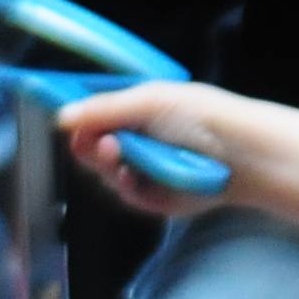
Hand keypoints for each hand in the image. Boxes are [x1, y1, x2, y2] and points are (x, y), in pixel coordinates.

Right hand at [53, 79, 298, 243]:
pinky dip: (124, 184)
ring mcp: (143, 170)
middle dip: (86, 143)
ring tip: (114, 150)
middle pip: (92, 146)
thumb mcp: (150, 100)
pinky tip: (127, 174)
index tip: (59, 116)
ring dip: (103, 162)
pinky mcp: (153, 198)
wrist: (239, 153)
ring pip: (104, 172)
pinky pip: (126, 194)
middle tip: (88, 140)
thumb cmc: (198, 115)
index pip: (95, 113)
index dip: (77, 116)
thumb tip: (61, 115)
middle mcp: (136, 139)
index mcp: (136, 109)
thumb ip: (104, 108)